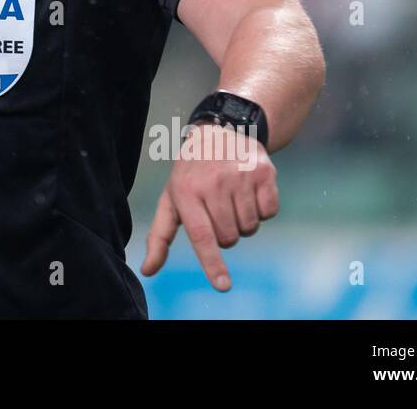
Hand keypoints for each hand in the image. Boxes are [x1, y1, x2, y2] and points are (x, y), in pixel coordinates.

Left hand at [140, 122, 278, 290]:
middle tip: (217, 208)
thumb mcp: (171, 198)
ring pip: (250, 228)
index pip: (202, 235)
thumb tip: (147, 270)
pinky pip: (269, 213)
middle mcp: (213, 183)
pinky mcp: (264, 172)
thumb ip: (160, 236)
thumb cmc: (191, 174)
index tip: (223, 285)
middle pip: (229, 238)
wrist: (222, 131)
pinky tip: (250, 190)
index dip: (212, 263)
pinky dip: (262, 209)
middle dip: (225, 233)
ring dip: (244, 221)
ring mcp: (240, 176)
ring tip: (232, 197)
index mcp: (186, 192)